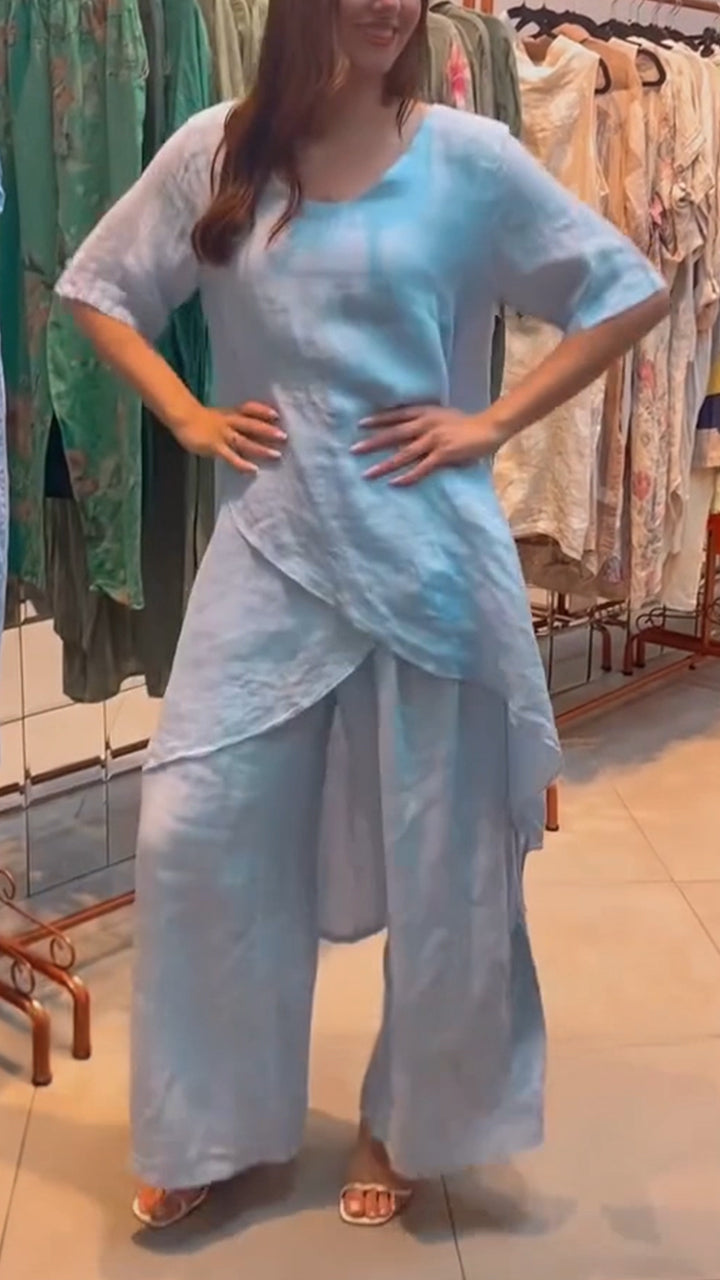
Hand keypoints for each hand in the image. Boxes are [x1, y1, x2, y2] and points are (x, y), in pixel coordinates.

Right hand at [173, 402, 285, 473]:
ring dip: (261, 448)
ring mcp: (222, 434)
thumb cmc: (194, 418)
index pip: (248, 409)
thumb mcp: (213, 417)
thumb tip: (237, 431)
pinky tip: (253, 470)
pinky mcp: (214, 446)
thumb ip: (225, 423)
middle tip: (284, 437)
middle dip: (268, 431)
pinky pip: (231, 456)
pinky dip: (242, 463)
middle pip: (251, 425)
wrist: (180, 416)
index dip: (262, 411)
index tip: (276, 415)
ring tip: (276, 455)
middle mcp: (228, 423)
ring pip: (244, 441)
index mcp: (228, 414)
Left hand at [351, 405, 505, 485]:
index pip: (396, 415)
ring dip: (384, 464)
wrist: (488, 427)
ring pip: (403, 453)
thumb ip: (424, 420)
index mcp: (425, 412)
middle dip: (373, 442)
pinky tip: (394, 483)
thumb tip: (407, 429)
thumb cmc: (465, 423)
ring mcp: (434, 440)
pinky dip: (408, 476)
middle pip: (394, 433)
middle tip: (354, 450)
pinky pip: (422, 468)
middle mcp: (426, 424)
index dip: (378, 419)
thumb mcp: (441, 415)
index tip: (360, 424)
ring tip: (367, 473)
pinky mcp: (443, 454)